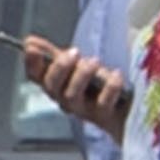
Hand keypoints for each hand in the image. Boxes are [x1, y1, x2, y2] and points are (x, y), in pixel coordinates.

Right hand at [13, 35, 132, 133]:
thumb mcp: (78, 67)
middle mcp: (67, 101)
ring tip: (94, 62)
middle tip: (74, 53)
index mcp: (58, 86)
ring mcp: (86, 111)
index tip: (32, 48)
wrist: (131, 110)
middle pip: (51, 88)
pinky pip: (102, 103)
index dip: (31, 63)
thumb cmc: (101, 87)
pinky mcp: (106, 117)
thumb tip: (28, 42)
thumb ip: (55, 56)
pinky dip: (109, 87)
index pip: (36, 77)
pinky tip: (116, 75)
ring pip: (72, 97)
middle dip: (59, 68)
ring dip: (81, 76)